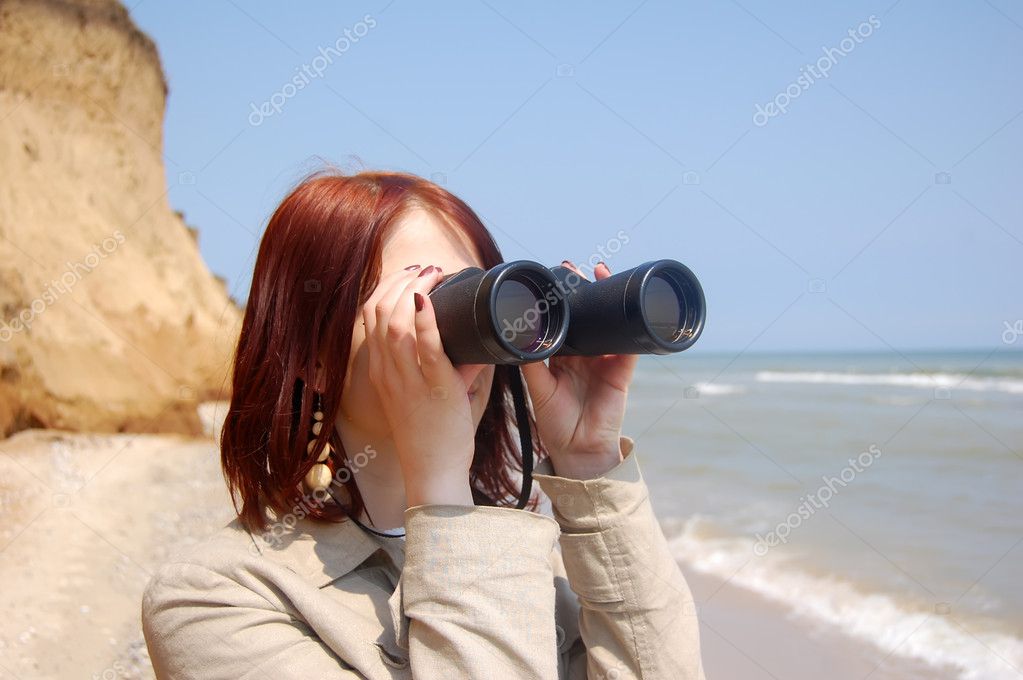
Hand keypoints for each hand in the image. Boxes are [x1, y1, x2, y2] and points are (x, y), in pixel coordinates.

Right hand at [361, 265, 474, 506]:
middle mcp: (387, 373)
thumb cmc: (432, 437)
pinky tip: (429, 300)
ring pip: (395, 323)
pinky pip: (425, 347)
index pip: (370, 317)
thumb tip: (476, 345)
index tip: (409, 276)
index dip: (386, 288)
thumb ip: (448, 368)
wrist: (433, 473)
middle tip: (424, 270)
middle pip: (378, 311)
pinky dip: (426, 319)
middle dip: (399, 281)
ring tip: (433, 275)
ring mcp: (407, 380)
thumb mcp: (427, 396)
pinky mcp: (433, 388)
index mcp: (381, 372)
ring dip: (413, 290)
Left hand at [520, 261, 638, 478]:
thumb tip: (517, 335)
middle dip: (583, 289)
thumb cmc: (556, 423)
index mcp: (562, 355)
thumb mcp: (538, 388)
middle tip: (574, 266)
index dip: (560, 298)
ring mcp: (605, 358)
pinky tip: (627, 306)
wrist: (579, 450)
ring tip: (600, 272)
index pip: (563, 319)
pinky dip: (629, 325)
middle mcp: (584, 352)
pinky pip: (630, 343)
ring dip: (606, 296)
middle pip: (586, 314)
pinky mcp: (622, 369)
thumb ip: (530, 362)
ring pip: (608, 321)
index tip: (552, 275)